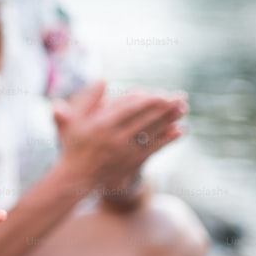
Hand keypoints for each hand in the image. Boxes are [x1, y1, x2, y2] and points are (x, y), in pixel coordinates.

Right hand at [53, 81, 186, 191]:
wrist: (77, 176)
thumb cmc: (74, 142)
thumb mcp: (72, 118)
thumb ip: (88, 98)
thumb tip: (103, 79)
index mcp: (101, 125)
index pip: (130, 109)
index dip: (148, 101)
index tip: (162, 94)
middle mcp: (116, 138)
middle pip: (146, 119)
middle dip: (165, 107)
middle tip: (181, 96)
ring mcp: (126, 152)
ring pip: (153, 132)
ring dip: (170, 120)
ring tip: (183, 108)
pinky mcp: (133, 163)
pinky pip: (154, 149)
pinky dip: (168, 139)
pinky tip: (180, 130)